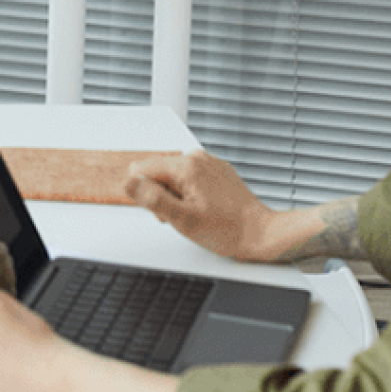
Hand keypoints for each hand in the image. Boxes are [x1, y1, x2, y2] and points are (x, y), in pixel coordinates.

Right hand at [125, 151, 275, 260]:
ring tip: (195, 214)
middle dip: (162, 195)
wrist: (261, 234)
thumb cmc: (228, 230)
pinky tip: (205, 208)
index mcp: (185, 166)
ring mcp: (207, 162)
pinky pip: (189, 177)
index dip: (146, 194)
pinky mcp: (215, 170)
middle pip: (157, 172)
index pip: (141, 170)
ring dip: (176, 196)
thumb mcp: (184, 221)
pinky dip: (190, 193)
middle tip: (182, 216)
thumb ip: (152, 199)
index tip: (164, 210)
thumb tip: (129, 182)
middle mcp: (196, 157)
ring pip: (173, 175)